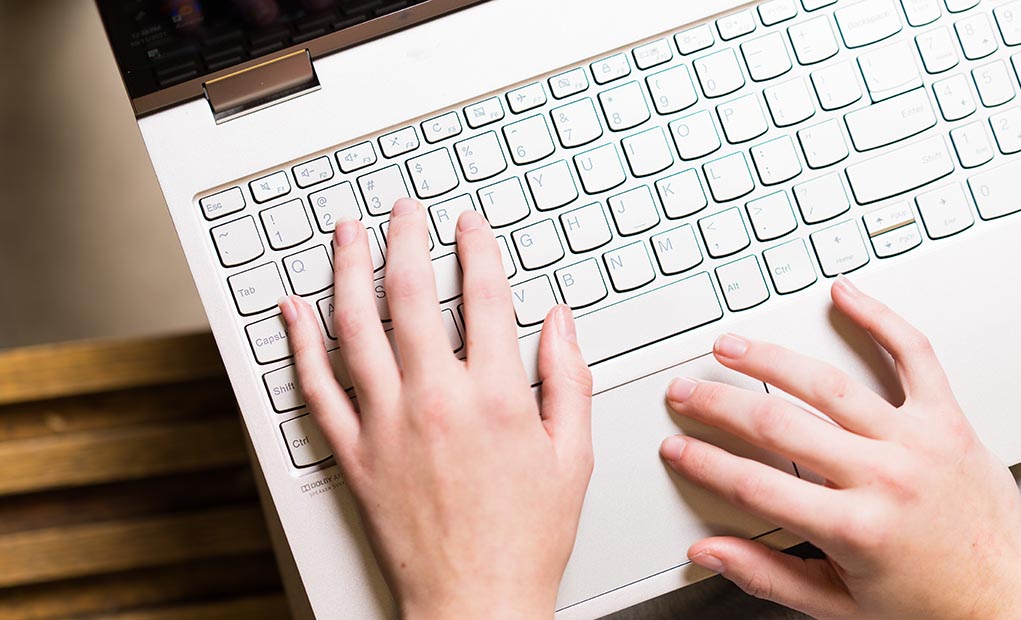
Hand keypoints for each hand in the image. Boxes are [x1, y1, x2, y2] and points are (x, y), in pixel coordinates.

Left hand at [279, 200, 593, 618]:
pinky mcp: (353, 453)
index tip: (469, 225)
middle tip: (403, 210)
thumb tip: (559, 322)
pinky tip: (293, 310)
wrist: (475, 601)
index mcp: (494, 397)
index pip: (484, 297)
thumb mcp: (573, 456)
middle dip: (407, 239)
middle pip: (411, 296)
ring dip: (347, 270)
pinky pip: (316, 388)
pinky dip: (300, 344)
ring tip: (346, 233)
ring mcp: (386, 424)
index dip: (477, 249)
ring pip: (355, 327)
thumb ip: (569, 379)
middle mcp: (434, 400)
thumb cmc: (525, 537)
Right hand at [660, 277, 1020, 619]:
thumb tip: (708, 554)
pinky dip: (880, 318)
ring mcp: (916, 441)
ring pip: (828, 384)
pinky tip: (846, 294)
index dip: (705, 463)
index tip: (677, 446)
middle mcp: (884, 477)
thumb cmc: (930, 604)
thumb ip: (767, 575)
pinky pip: (914, 355)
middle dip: (719, 405)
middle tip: (684, 391)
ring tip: (732, 347)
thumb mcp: (839, 606)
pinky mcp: (946, 419)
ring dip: (771, 359)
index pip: (755, 486)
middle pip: (779, 426)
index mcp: (854, 529)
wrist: (1009, 596)